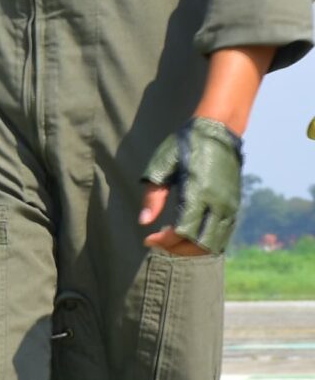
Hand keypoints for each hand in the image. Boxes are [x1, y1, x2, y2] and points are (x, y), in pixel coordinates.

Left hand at [140, 118, 242, 256]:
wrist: (218, 131)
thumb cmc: (185, 145)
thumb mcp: (163, 166)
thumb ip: (153, 196)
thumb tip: (144, 222)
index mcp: (198, 194)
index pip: (182, 232)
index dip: (164, 241)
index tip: (147, 238)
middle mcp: (218, 204)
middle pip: (200, 244)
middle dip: (177, 249)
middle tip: (158, 242)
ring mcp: (230, 206)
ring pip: (214, 243)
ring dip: (193, 248)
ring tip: (172, 241)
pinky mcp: (234, 205)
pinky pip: (223, 234)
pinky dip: (206, 241)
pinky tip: (189, 234)